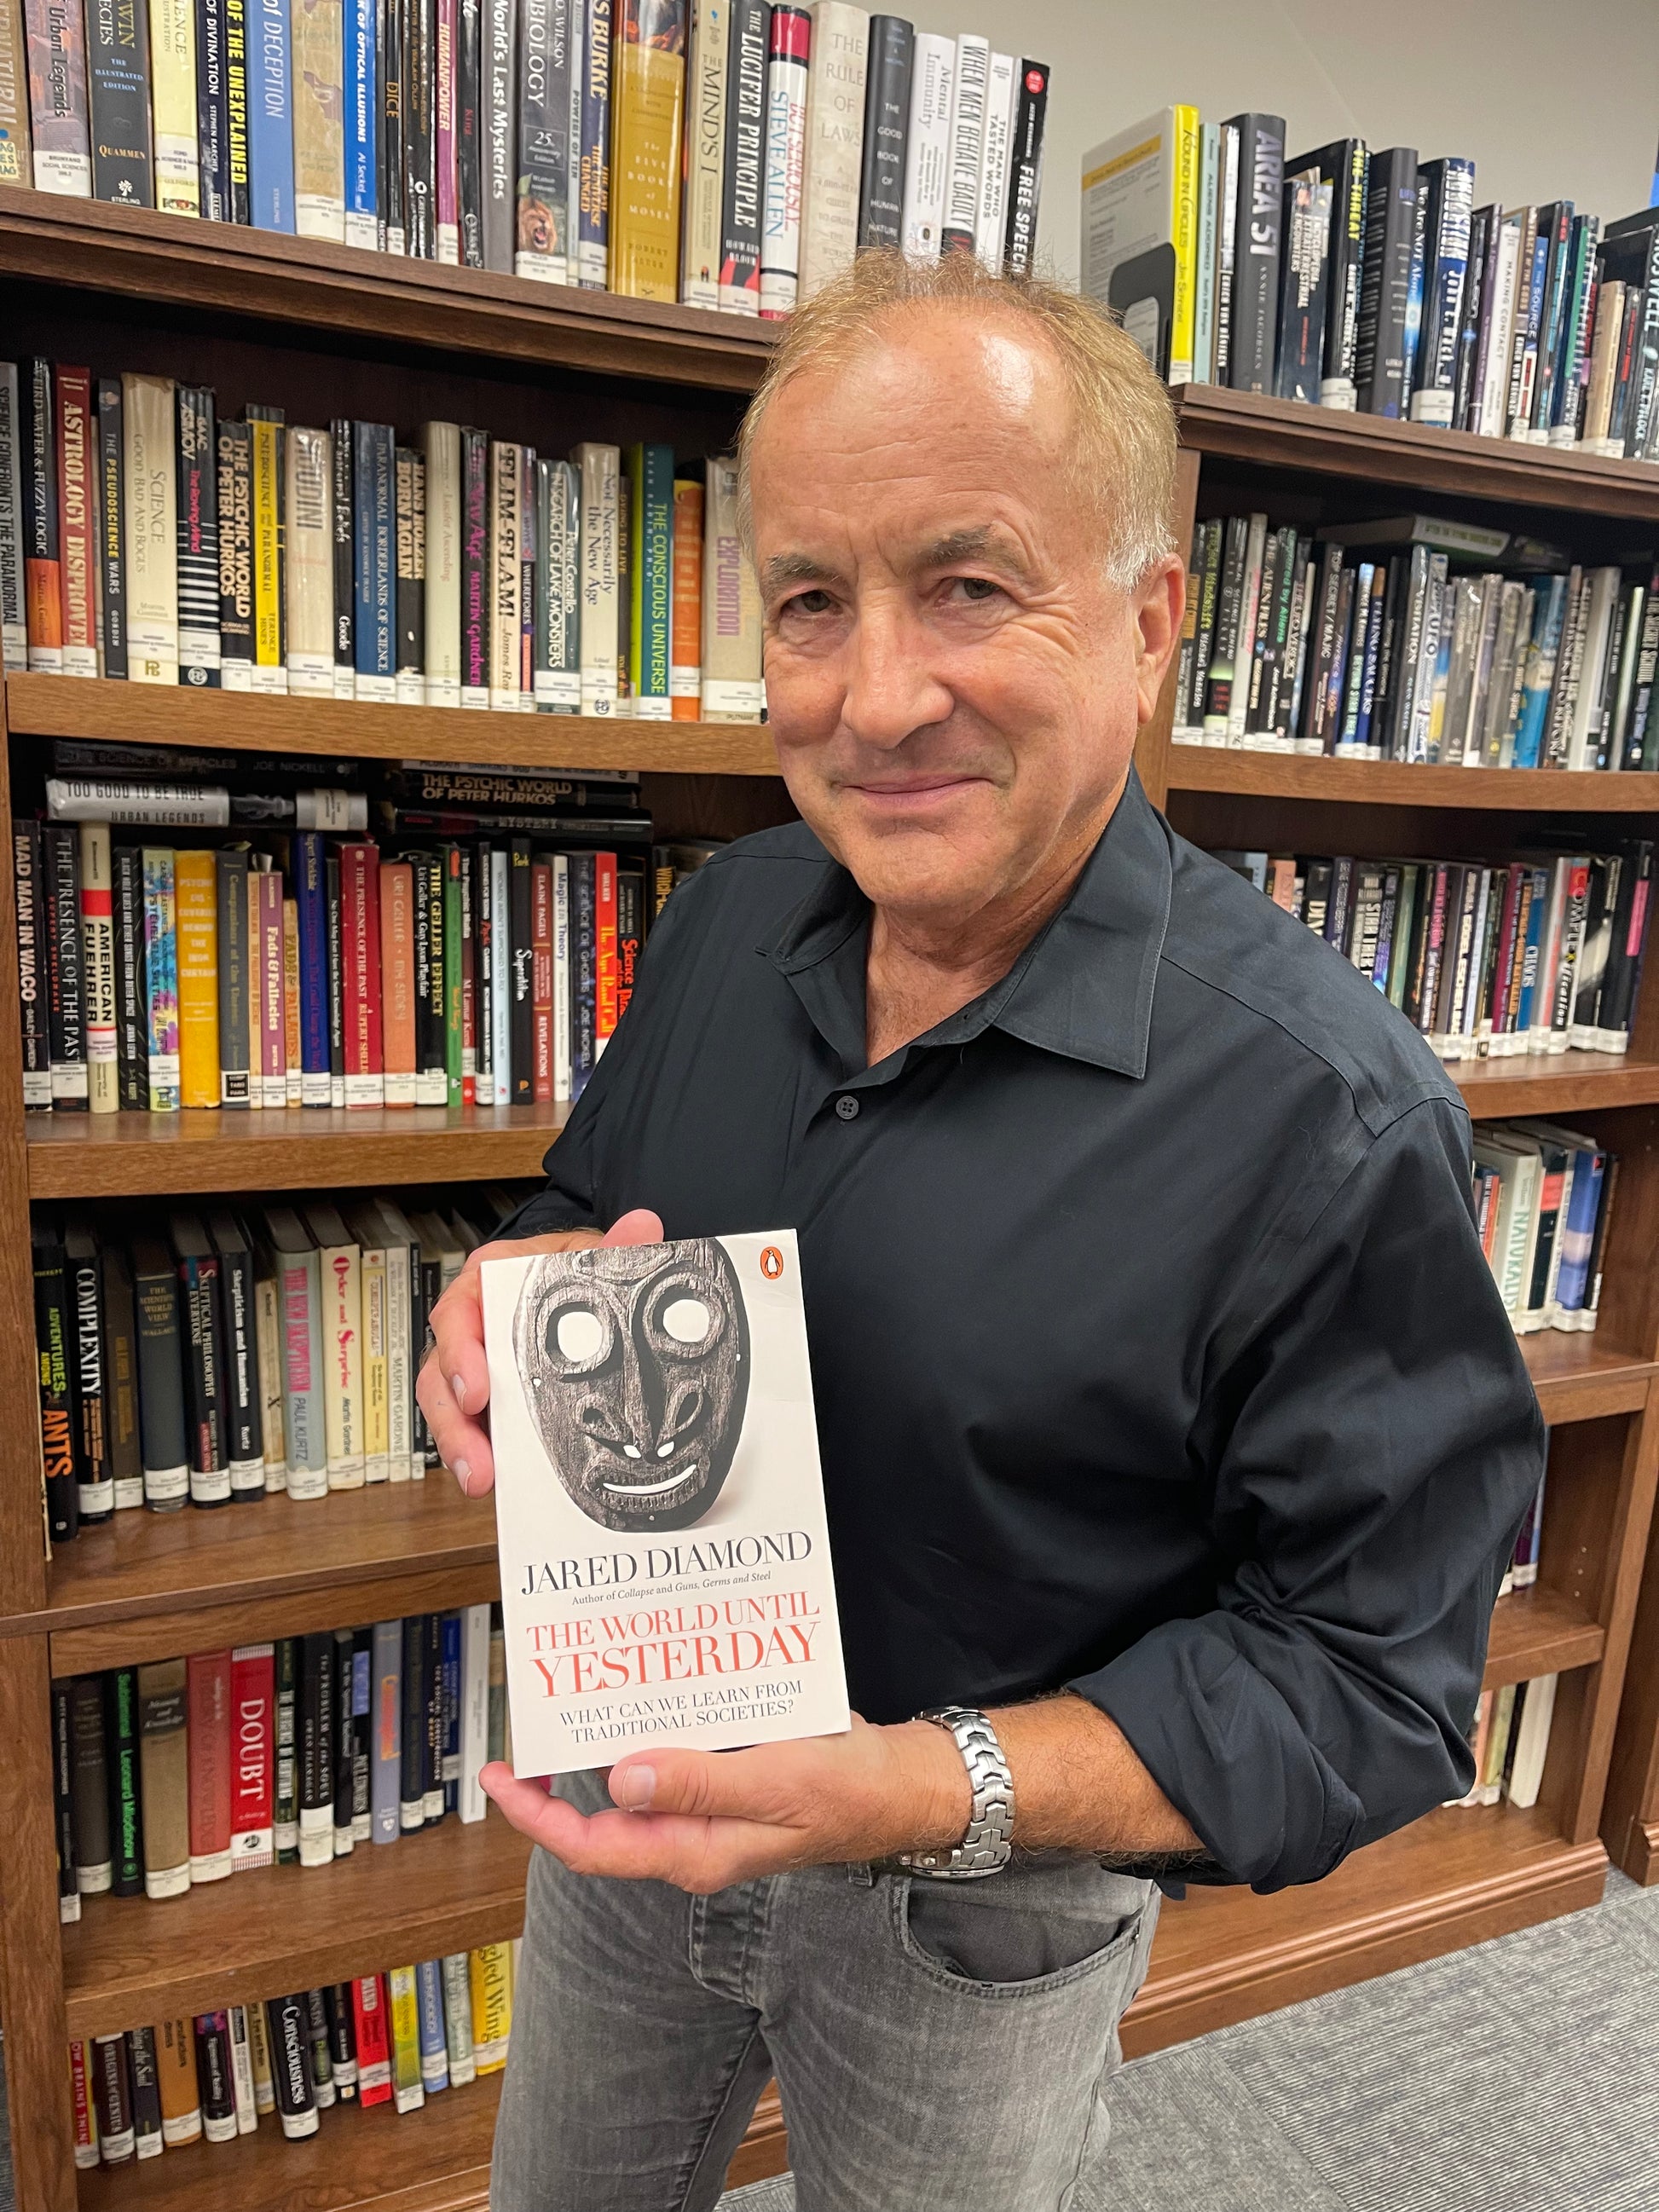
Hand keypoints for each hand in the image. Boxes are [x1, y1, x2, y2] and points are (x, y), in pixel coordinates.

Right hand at [416, 1208, 664, 1495]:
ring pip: (447, 1405)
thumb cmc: (579, 1271)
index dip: (462, 1351)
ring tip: (480, 1480)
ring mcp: (476, 1364)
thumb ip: (619, 1246)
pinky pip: (471, 1427)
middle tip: (476, 1457)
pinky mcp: (487, 1398)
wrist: (590, 1289)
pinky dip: (478, 1454)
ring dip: (461, 1445)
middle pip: (443, 1370)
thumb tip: (643, 1225)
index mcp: (492, 1279)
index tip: (477, 1388)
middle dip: (454, 1418)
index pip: (461, 1310)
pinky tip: (491, 1481)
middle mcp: (474, 1323)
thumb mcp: (598, 1256)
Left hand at [479, 1718, 972, 1892]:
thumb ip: (700, 1783)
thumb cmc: (849, 1792)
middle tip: (529, 1719)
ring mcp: (710, 1810)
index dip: (537, 1817)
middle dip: (556, 1778)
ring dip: (603, 1742)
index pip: (593, 1845)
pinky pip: (674, 1759)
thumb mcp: (777, 1783)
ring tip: (575, 1692)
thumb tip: (620, 1781)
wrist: (903, 1785)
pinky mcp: (728, 1781)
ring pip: (637, 1783)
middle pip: (603, 1817)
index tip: (498, 1778)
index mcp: (695, 1849)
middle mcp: (692, 1836)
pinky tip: (647, 1686)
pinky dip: (652, 1725)